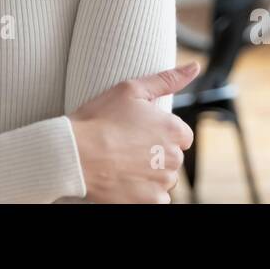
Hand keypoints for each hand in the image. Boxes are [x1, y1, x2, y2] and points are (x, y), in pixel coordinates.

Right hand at [66, 61, 198, 203]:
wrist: (75, 154)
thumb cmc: (99, 119)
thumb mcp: (131, 89)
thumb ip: (167, 79)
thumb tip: (194, 67)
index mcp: (174, 130)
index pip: (182, 135)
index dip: (160, 132)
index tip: (138, 132)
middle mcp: (173, 157)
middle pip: (172, 157)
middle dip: (155, 153)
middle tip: (126, 146)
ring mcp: (162, 182)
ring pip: (164, 178)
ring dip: (149, 173)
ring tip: (122, 163)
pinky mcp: (150, 201)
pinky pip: (157, 198)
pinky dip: (144, 191)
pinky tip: (125, 179)